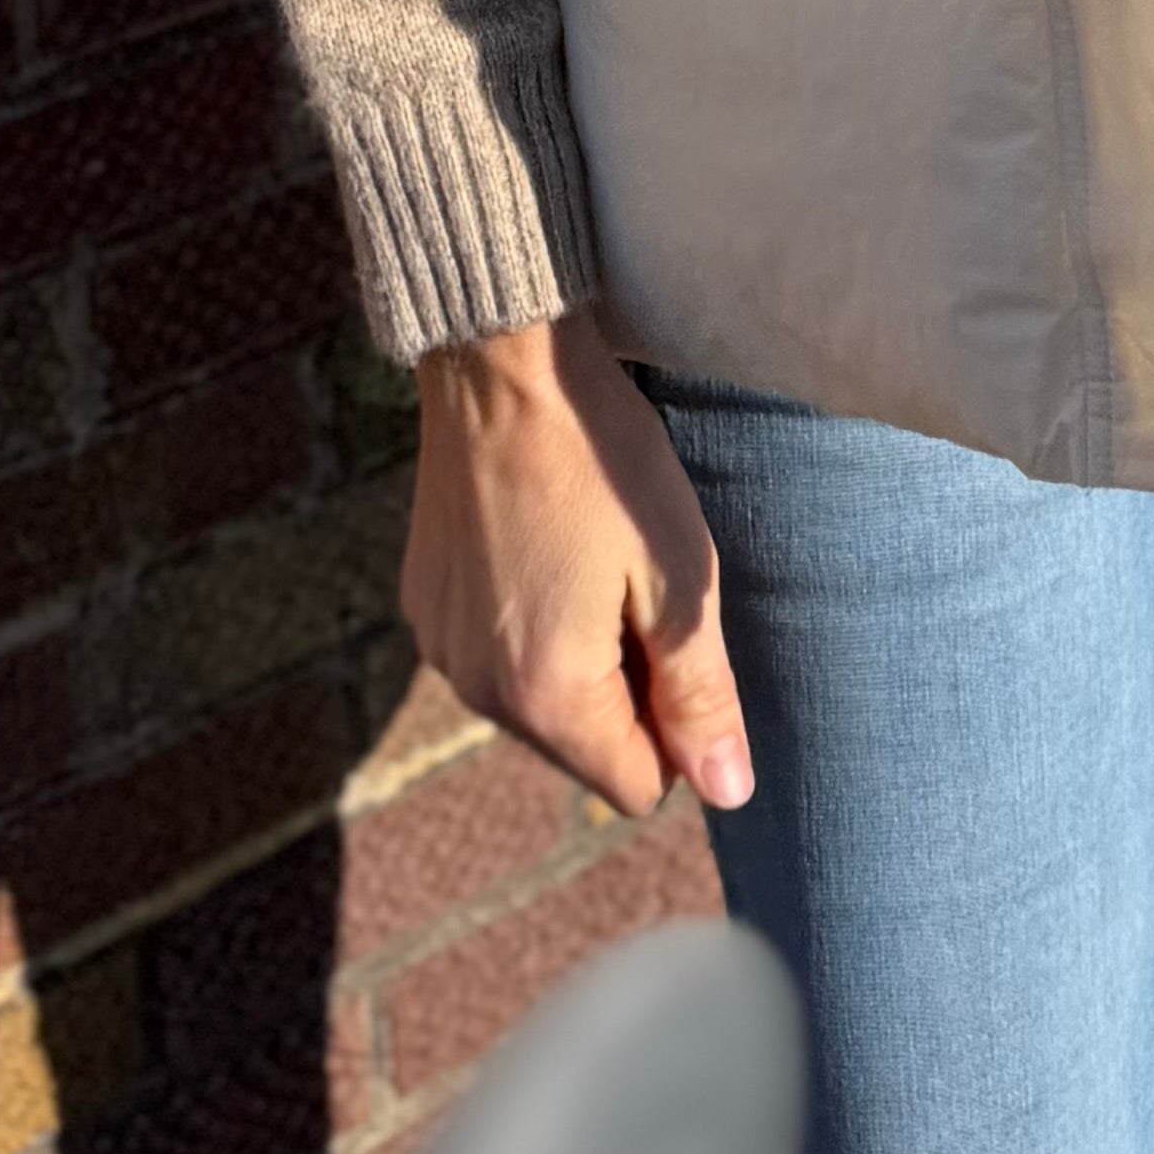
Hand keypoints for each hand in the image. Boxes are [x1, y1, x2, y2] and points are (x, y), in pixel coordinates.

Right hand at [403, 310, 755, 817]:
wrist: (501, 360)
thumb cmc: (604, 461)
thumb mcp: (680, 574)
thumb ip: (700, 695)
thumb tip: (730, 792)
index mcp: (546, 696)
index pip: (637, 787)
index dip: (675, 725)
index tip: (673, 634)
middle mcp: (478, 692)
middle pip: (583, 749)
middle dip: (625, 691)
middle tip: (636, 584)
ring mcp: (441, 650)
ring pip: (538, 703)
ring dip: (576, 657)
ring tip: (589, 556)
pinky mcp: (423, 606)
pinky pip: (494, 655)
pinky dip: (527, 622)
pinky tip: (542, 541)